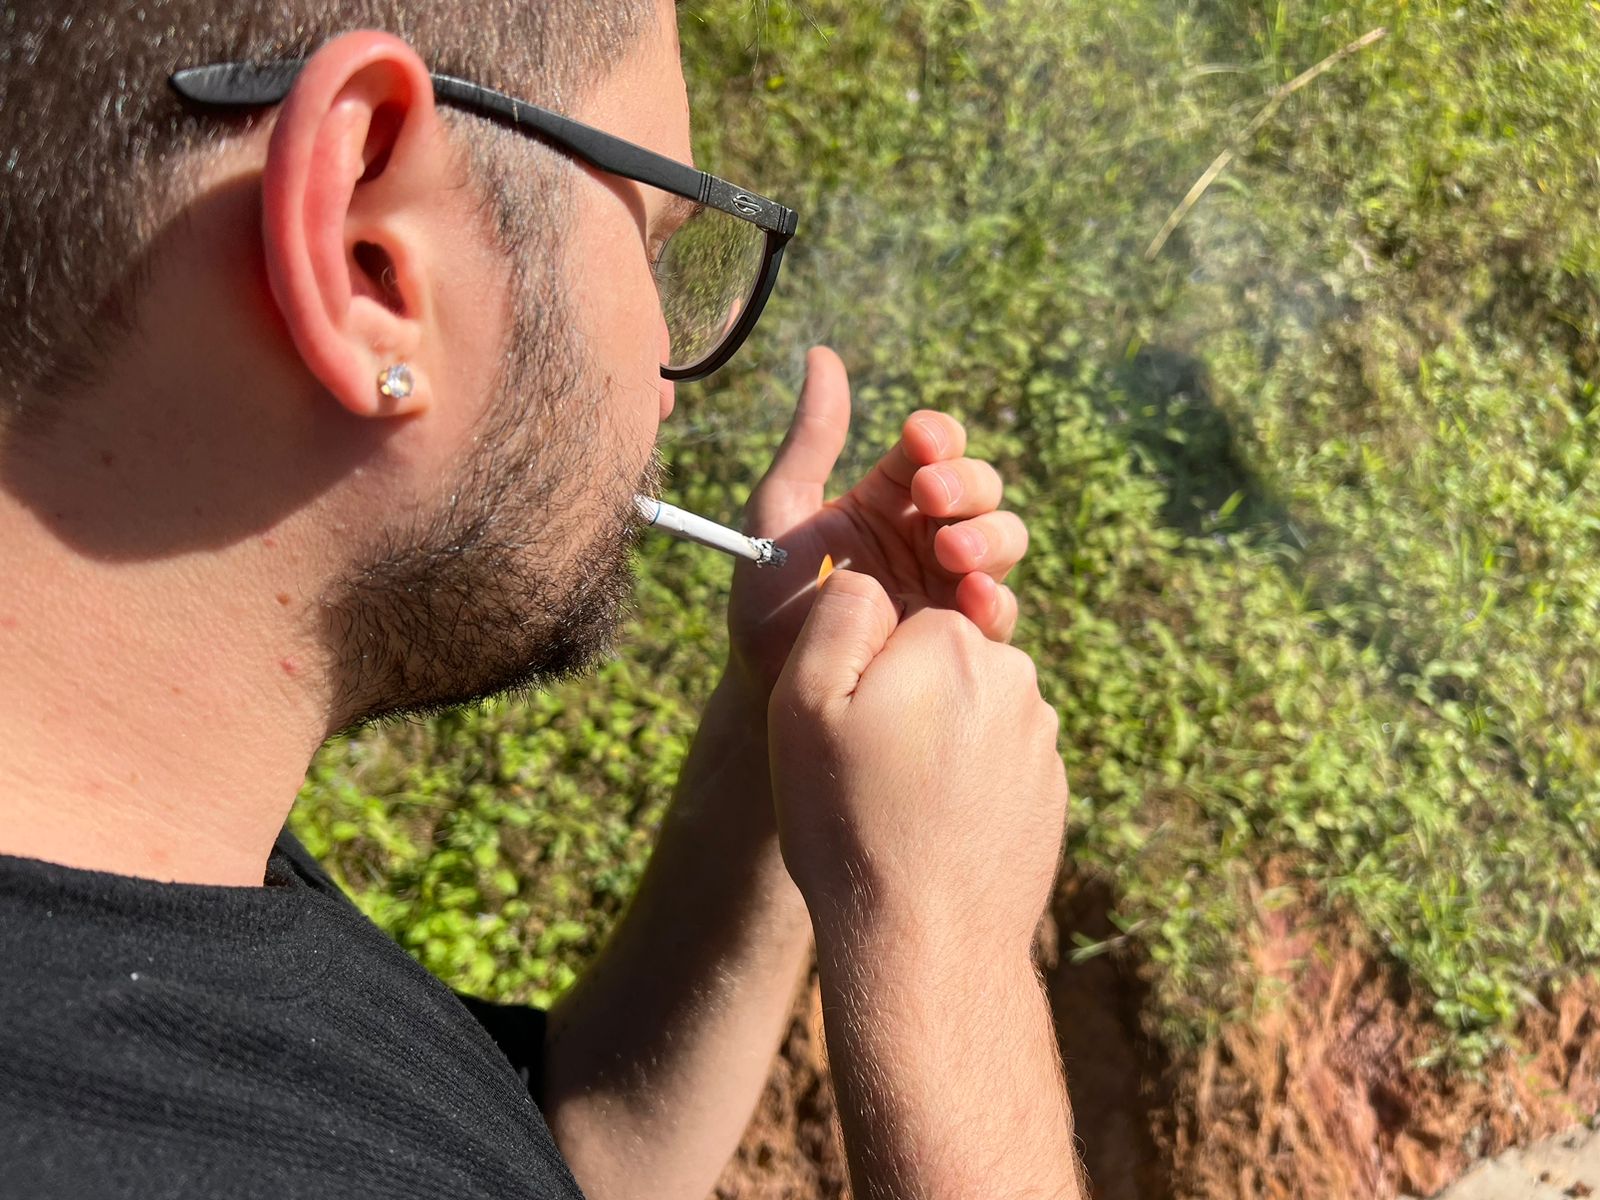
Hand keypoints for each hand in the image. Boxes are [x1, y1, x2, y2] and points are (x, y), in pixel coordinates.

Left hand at [727, 346, 1027, 696]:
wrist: (768, 695)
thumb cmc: (764, 606)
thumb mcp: (780, 514)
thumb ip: (810, 440)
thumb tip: (824, 354)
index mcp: (886, 499)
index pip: (934, 448)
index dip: (937, 437)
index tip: (918, 440)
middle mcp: (924, 536)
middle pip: (979, 489)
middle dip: (966, 484)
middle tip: (931, 496)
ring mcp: (947, 587)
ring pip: (1002, 540)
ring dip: (989, 534)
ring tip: (951, 551)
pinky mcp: (960, 641)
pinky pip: (998, 613)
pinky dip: (995, 599)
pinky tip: (971, 598)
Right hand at [767, 570, 1068, 953]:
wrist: (927, 942)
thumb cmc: (852, 821)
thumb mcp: (806, 705)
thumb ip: (838, 616)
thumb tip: (866, 577)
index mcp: (953, 641)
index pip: (895, 619)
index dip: (860, 669)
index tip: (846, 726)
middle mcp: (1014, 676)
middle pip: (936, 660)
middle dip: (902, 700)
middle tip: (865, 771)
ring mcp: (1040, 737)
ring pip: (967, 711)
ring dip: (935, 741)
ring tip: (898, 807)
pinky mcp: (1051, 789)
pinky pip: (993, 761)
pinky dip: (963, 783)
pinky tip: (934, 830)